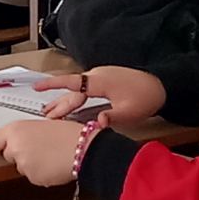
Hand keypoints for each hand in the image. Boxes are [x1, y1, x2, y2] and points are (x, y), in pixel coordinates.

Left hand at [0, 119, 84, 186]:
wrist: (83, 148)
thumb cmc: (67, 134)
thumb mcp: (39, 125)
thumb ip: (22, 134)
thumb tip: (15, 140)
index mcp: (14, 130)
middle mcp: (15, 146)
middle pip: (8, 155)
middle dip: (19, 155)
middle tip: (37, 150)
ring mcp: (23, 163)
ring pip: (22, 167)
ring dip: (31, 165)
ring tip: (49, 156)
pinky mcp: (34, 177)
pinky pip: (33, 177)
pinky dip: (41, 174)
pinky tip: (52, 166)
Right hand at [35, 66, 165, 126]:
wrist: (161, 83)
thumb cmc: (146, 96)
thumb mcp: (130, 111)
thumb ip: (112, 117)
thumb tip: (97, 123)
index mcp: (98, 82)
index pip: (70, 83)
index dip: (52, 86)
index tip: (37, 87)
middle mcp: (95, 76)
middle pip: (71, 90)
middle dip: (57, 101)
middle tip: (46, 114)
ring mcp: (100, 76)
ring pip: (77, 88)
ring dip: (65, 99)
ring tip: (53, 109)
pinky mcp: (105, 79)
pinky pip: (84, 87)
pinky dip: (75, 96)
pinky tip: (74, 103)